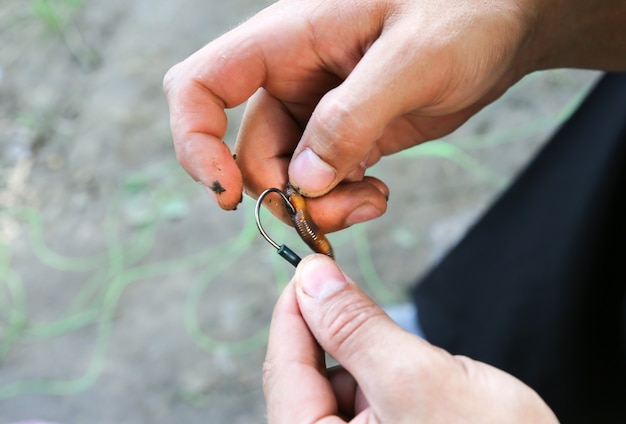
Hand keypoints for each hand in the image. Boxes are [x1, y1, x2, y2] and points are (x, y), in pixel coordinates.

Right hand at [163, 0, 625, 230]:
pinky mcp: (347, 135)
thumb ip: (352, 118)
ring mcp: (317, 109)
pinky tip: (376, 196)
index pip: (200, 86)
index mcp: (288, 40)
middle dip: (281, 195)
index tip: (227, 196)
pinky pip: (321, 181)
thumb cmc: (467, 11)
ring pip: (286, 175)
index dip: (195, 143)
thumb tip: (303, 182)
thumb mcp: (413, 58)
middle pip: (247, 151)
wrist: (506, 22)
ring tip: (369, 202)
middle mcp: (291, 76)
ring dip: (316, 206)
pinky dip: (339, 201)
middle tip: (333, 214)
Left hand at [263, 255, 558, 422]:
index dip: (294, 309)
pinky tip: (415, 388)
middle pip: (304, 378)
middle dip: (334, 335)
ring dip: (362, 359)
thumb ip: (356, 328)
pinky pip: (360, 402)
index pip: (283, 369)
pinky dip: (379, 379)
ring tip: (413, 371)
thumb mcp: (417, 378)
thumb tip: (313, 278)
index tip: (312, 267)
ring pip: (334, 387)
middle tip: (362, 305)